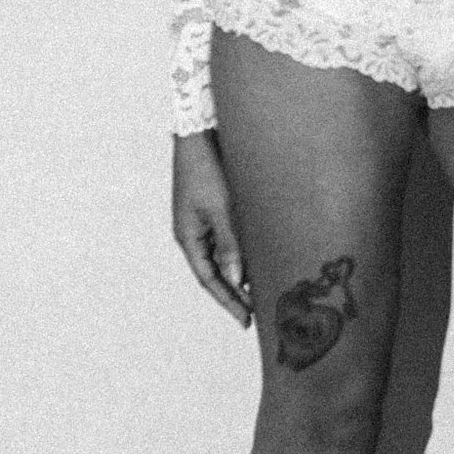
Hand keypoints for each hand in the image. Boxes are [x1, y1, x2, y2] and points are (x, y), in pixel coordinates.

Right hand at [171, 131, 252, 324]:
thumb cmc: (208, 169)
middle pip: (216, 272)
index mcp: (188, 237)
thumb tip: (237, 280)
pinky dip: (244, 253)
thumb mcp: (222, 209)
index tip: (246, 320)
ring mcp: (204, 221)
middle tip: (259, 313)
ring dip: (242, 274)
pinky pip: (230, 240)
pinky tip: (260, 261)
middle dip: (236, 293)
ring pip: (224, 257)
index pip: (209, 279)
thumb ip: (231, 245)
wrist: (202, 133)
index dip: (228, 301)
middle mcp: (194, 233)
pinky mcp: (217, 209)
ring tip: (264, 292)